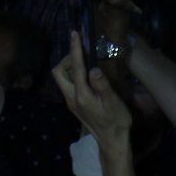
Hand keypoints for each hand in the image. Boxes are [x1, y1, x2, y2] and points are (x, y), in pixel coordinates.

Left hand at [52, 31, 131, 148]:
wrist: (112, 142)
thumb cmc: (116, 121)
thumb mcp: (113, 103)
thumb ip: (102, 85)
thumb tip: (93, 68)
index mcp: (81, 95)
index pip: (75, 67)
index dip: (75, 49)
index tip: (75, 33)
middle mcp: (71, 98)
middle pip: (59, 72)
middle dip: (67, 58)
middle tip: (83, 52)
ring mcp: (71, 103)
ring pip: (62, 79)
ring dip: (70, 66)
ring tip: (85, 60)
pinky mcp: (75, 106)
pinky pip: (68, 85)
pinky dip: (73, 75)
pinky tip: (86, 74)